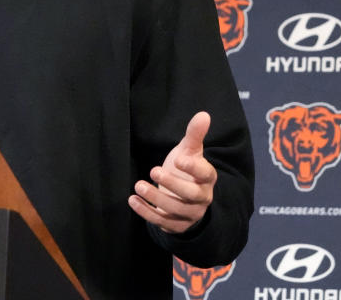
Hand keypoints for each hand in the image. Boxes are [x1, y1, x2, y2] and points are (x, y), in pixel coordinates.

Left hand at [128, 111, 216, 233]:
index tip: (178, 159)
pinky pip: (163, 222)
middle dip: (172, 184)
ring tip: (138, 185)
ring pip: (175, 210)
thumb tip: (203, 114)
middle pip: (190, 195)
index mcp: (207, 178)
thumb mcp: (189, 151)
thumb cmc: (186, 170)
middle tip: (153, 170)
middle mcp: (202, 198)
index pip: (206, 174)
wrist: (183, 196)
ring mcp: (190, 214)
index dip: (194, 168)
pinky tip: (132, 200)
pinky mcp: (177, 225)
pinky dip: (146, 212)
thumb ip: (194, 134)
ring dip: (156, 198)